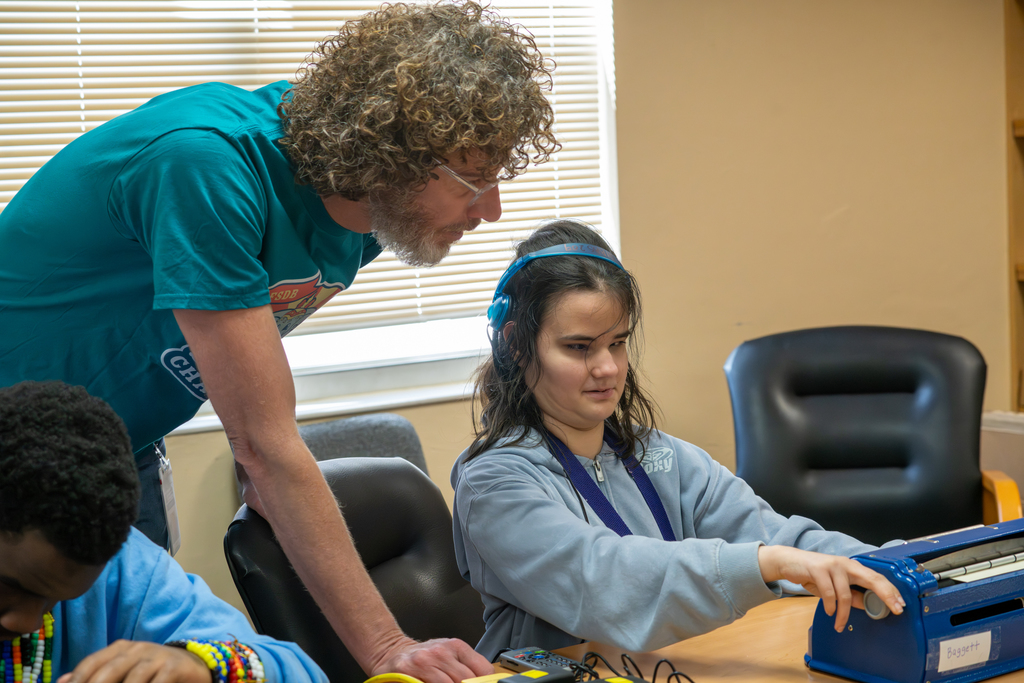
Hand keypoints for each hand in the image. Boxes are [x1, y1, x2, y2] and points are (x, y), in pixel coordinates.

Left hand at [56, 641, 210, 682]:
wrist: (192, 664)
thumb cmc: (151, 672)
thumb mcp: (123, 670)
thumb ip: (95, 675)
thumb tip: (61, 681)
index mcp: (119, 648)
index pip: (91, 663)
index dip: (77, 680)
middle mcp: (136, 649)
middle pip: (109, 671)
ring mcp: (156, 656)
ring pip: (133, 678)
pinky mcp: (174, 666)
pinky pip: (158, 682)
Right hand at [370, 636, 492, 682]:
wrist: (392, 653)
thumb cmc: (424, 658)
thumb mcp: (448, 654)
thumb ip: (466, 667)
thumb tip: (487, 681)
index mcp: (456, 646)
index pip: (482, 669)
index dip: (484, 682)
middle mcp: (441, 651)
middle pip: (466, 680)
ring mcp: (425, 660)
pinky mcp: (409, 669)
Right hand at [757, 545, 904, 631]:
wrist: (789, 561)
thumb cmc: (813, 573)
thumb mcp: (834, 586)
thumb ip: (851, 594)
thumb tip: (867, 605)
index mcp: (852, 567)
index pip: (877, 578)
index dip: (890, 591)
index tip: (900, 605)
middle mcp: (845, 563)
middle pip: (872, 578)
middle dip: (886, 595)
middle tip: (895, 610)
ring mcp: (832, 565)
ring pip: (846, 593)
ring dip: (844, 613)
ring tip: (840, 624)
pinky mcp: (818, 569)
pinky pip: (829, 593)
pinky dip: (831, 606)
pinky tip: (830, 612)